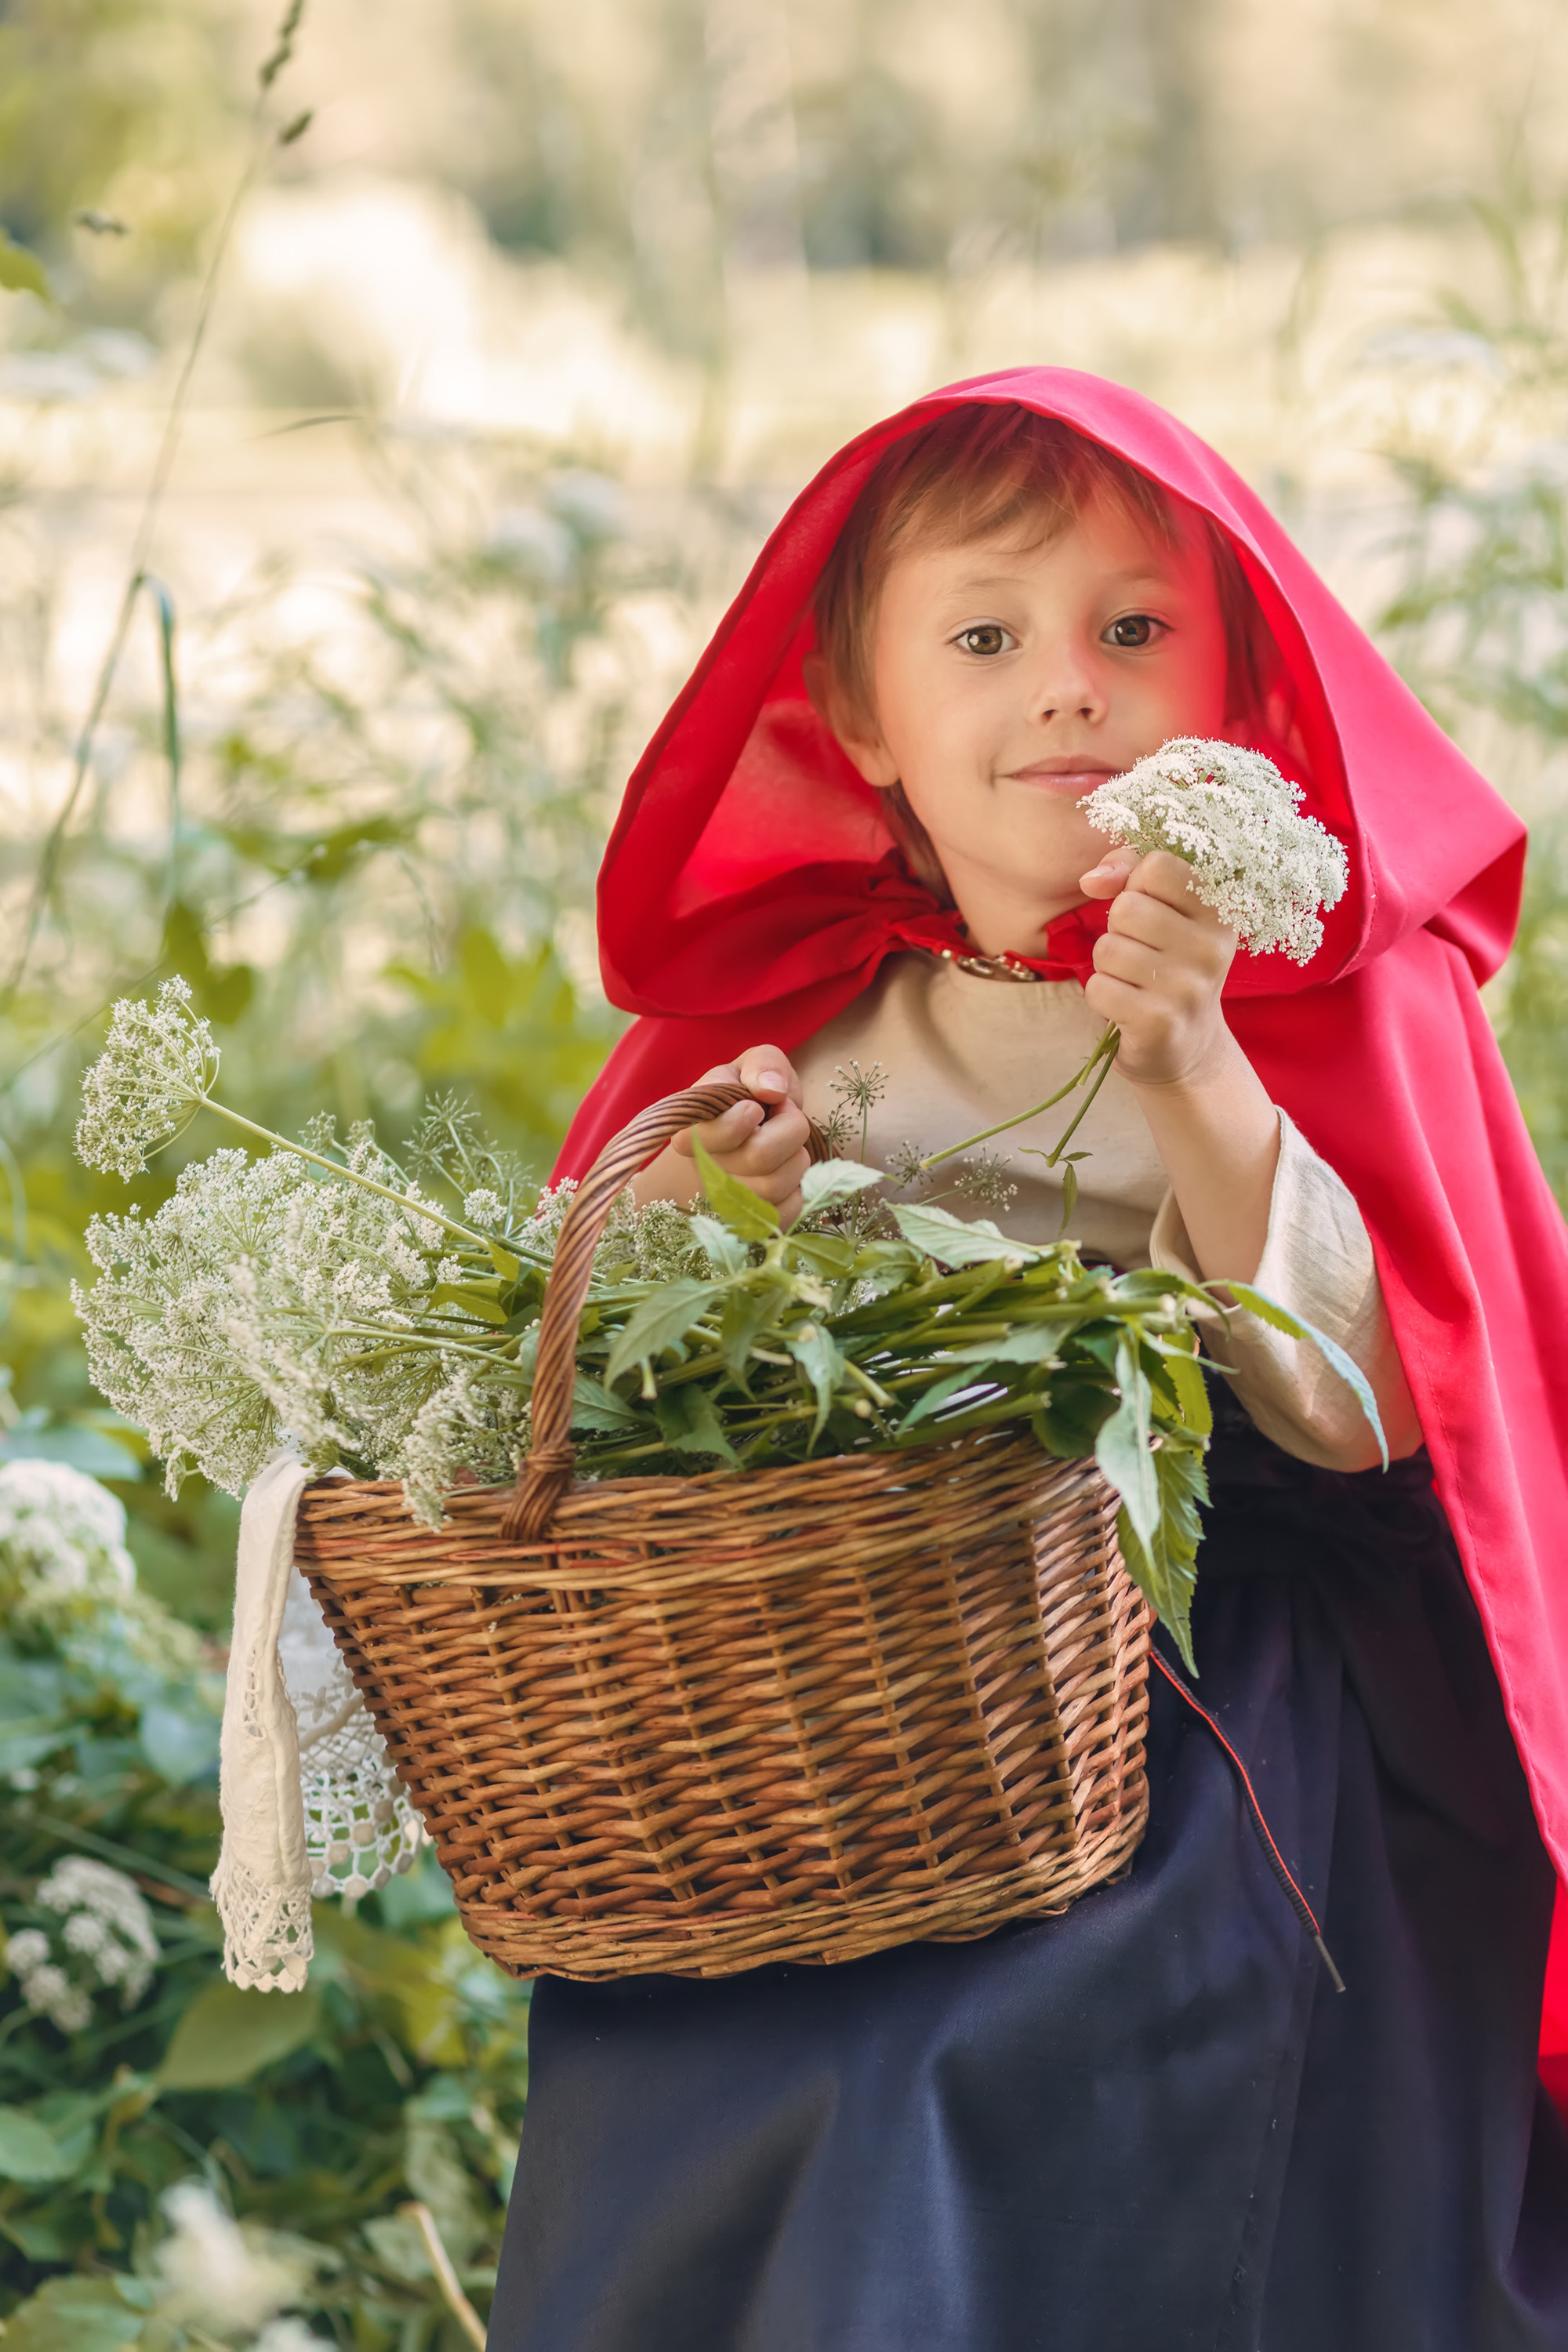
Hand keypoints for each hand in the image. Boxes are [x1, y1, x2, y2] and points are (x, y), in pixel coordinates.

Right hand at [631, 1045, 811, 1222]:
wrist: (756, 1124)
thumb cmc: (753, 1091)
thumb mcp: (756, 1062)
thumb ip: (763, 1064)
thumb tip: (771, 1090)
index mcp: (691, 1128)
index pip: (717, 1134)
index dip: (746, 1117)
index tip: (757, 1106)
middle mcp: (703, 1167)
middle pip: (759, 1157)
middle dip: (790, 1129)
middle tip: (785, 1115)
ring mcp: (727, 1199)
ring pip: (775, 1187)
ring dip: (797, 1158)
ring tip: (789, 1142)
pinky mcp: (751, 1219)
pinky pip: (786, 1212)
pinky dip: (800, 1189)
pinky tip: (789, 1169)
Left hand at [1079, 848, 1238, 1090]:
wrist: (1189, 1048)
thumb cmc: (1168, 966)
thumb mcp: (1163, 912)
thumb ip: (1129, 873)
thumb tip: (1091, 879)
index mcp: (1219, 911)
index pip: (1158, 866)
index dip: (1136, 884)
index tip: (1149, 909)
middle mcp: (1212, 948)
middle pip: (1127, 907)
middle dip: (1118, 930)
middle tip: (1139, 953)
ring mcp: (1188, 988)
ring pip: (1108, 948)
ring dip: (1108, 965)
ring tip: (1134, 981)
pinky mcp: (1159, 1022)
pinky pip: (1098, 988)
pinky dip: (1101, 995)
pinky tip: (1126, 1005)